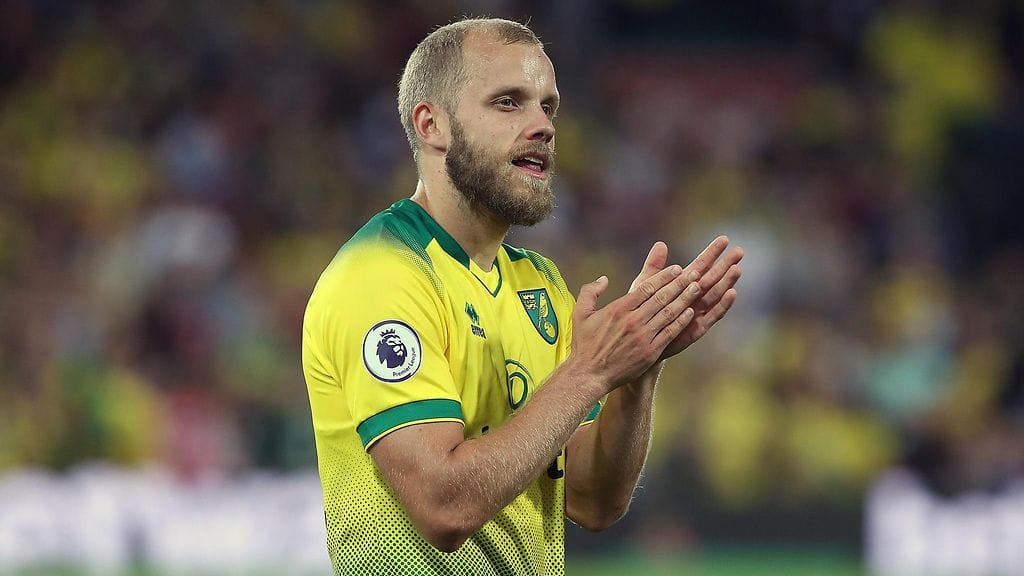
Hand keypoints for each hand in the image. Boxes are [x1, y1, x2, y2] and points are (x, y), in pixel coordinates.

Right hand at [571, 264, 703, 391]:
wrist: (589, 375)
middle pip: (662, 297)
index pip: (647, 288)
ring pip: (669, 313)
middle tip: (694, 272)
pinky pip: (669, 333)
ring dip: (685, 299)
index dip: (664, 277)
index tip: (676, 268)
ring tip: (697, 287)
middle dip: (680, 283)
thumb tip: (604, 279)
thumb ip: (590, 292)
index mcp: (618, 309)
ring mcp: (643, 337)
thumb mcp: (580, 313)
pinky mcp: (650, 352)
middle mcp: (633, 321)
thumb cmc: (584, 344)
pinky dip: (681, 322)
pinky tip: (690, 312)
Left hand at [629, 237, 742, 359]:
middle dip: (725, 264)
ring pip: (715, 295)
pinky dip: (722, 305)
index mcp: (682, 285)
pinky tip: (731, 293)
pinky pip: (711, 316)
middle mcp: (693, 298)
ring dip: (727, 282)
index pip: (700, 265)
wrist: (637, 342)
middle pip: (712, 278)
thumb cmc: (641, 312)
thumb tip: (661, 243)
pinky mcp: (696, 329)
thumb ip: (654, 267)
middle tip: (740, 251)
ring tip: (737, 269)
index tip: (725, 238)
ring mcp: (696, 313)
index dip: (712, 252)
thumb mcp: (645, 286)